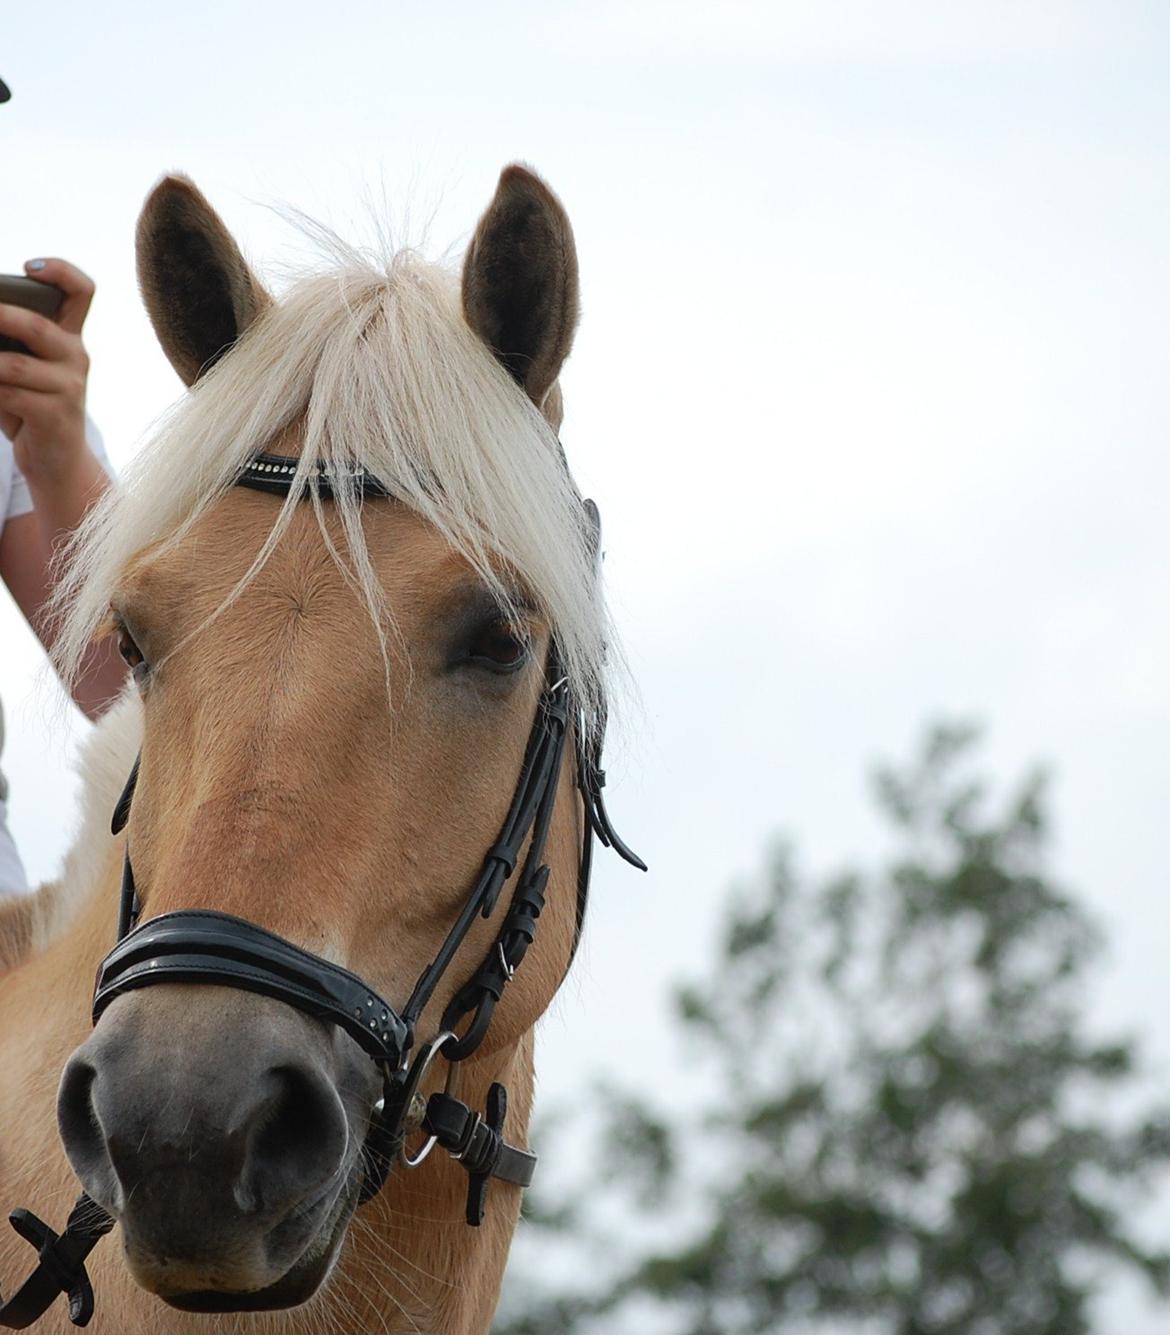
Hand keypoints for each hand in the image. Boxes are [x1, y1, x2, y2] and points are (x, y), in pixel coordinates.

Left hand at [0, 258, 94, 488]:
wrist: (58, 461)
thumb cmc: (30, 403)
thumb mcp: (22, 364)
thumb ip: (7, 340)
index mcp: (69, 337)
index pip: (81, 291)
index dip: (60, 270)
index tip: (28, 267)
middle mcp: (76, 357)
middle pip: (38, 326)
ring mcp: (69, 388)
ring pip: (13, 366)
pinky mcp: (56, 416)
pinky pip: (9, 396)